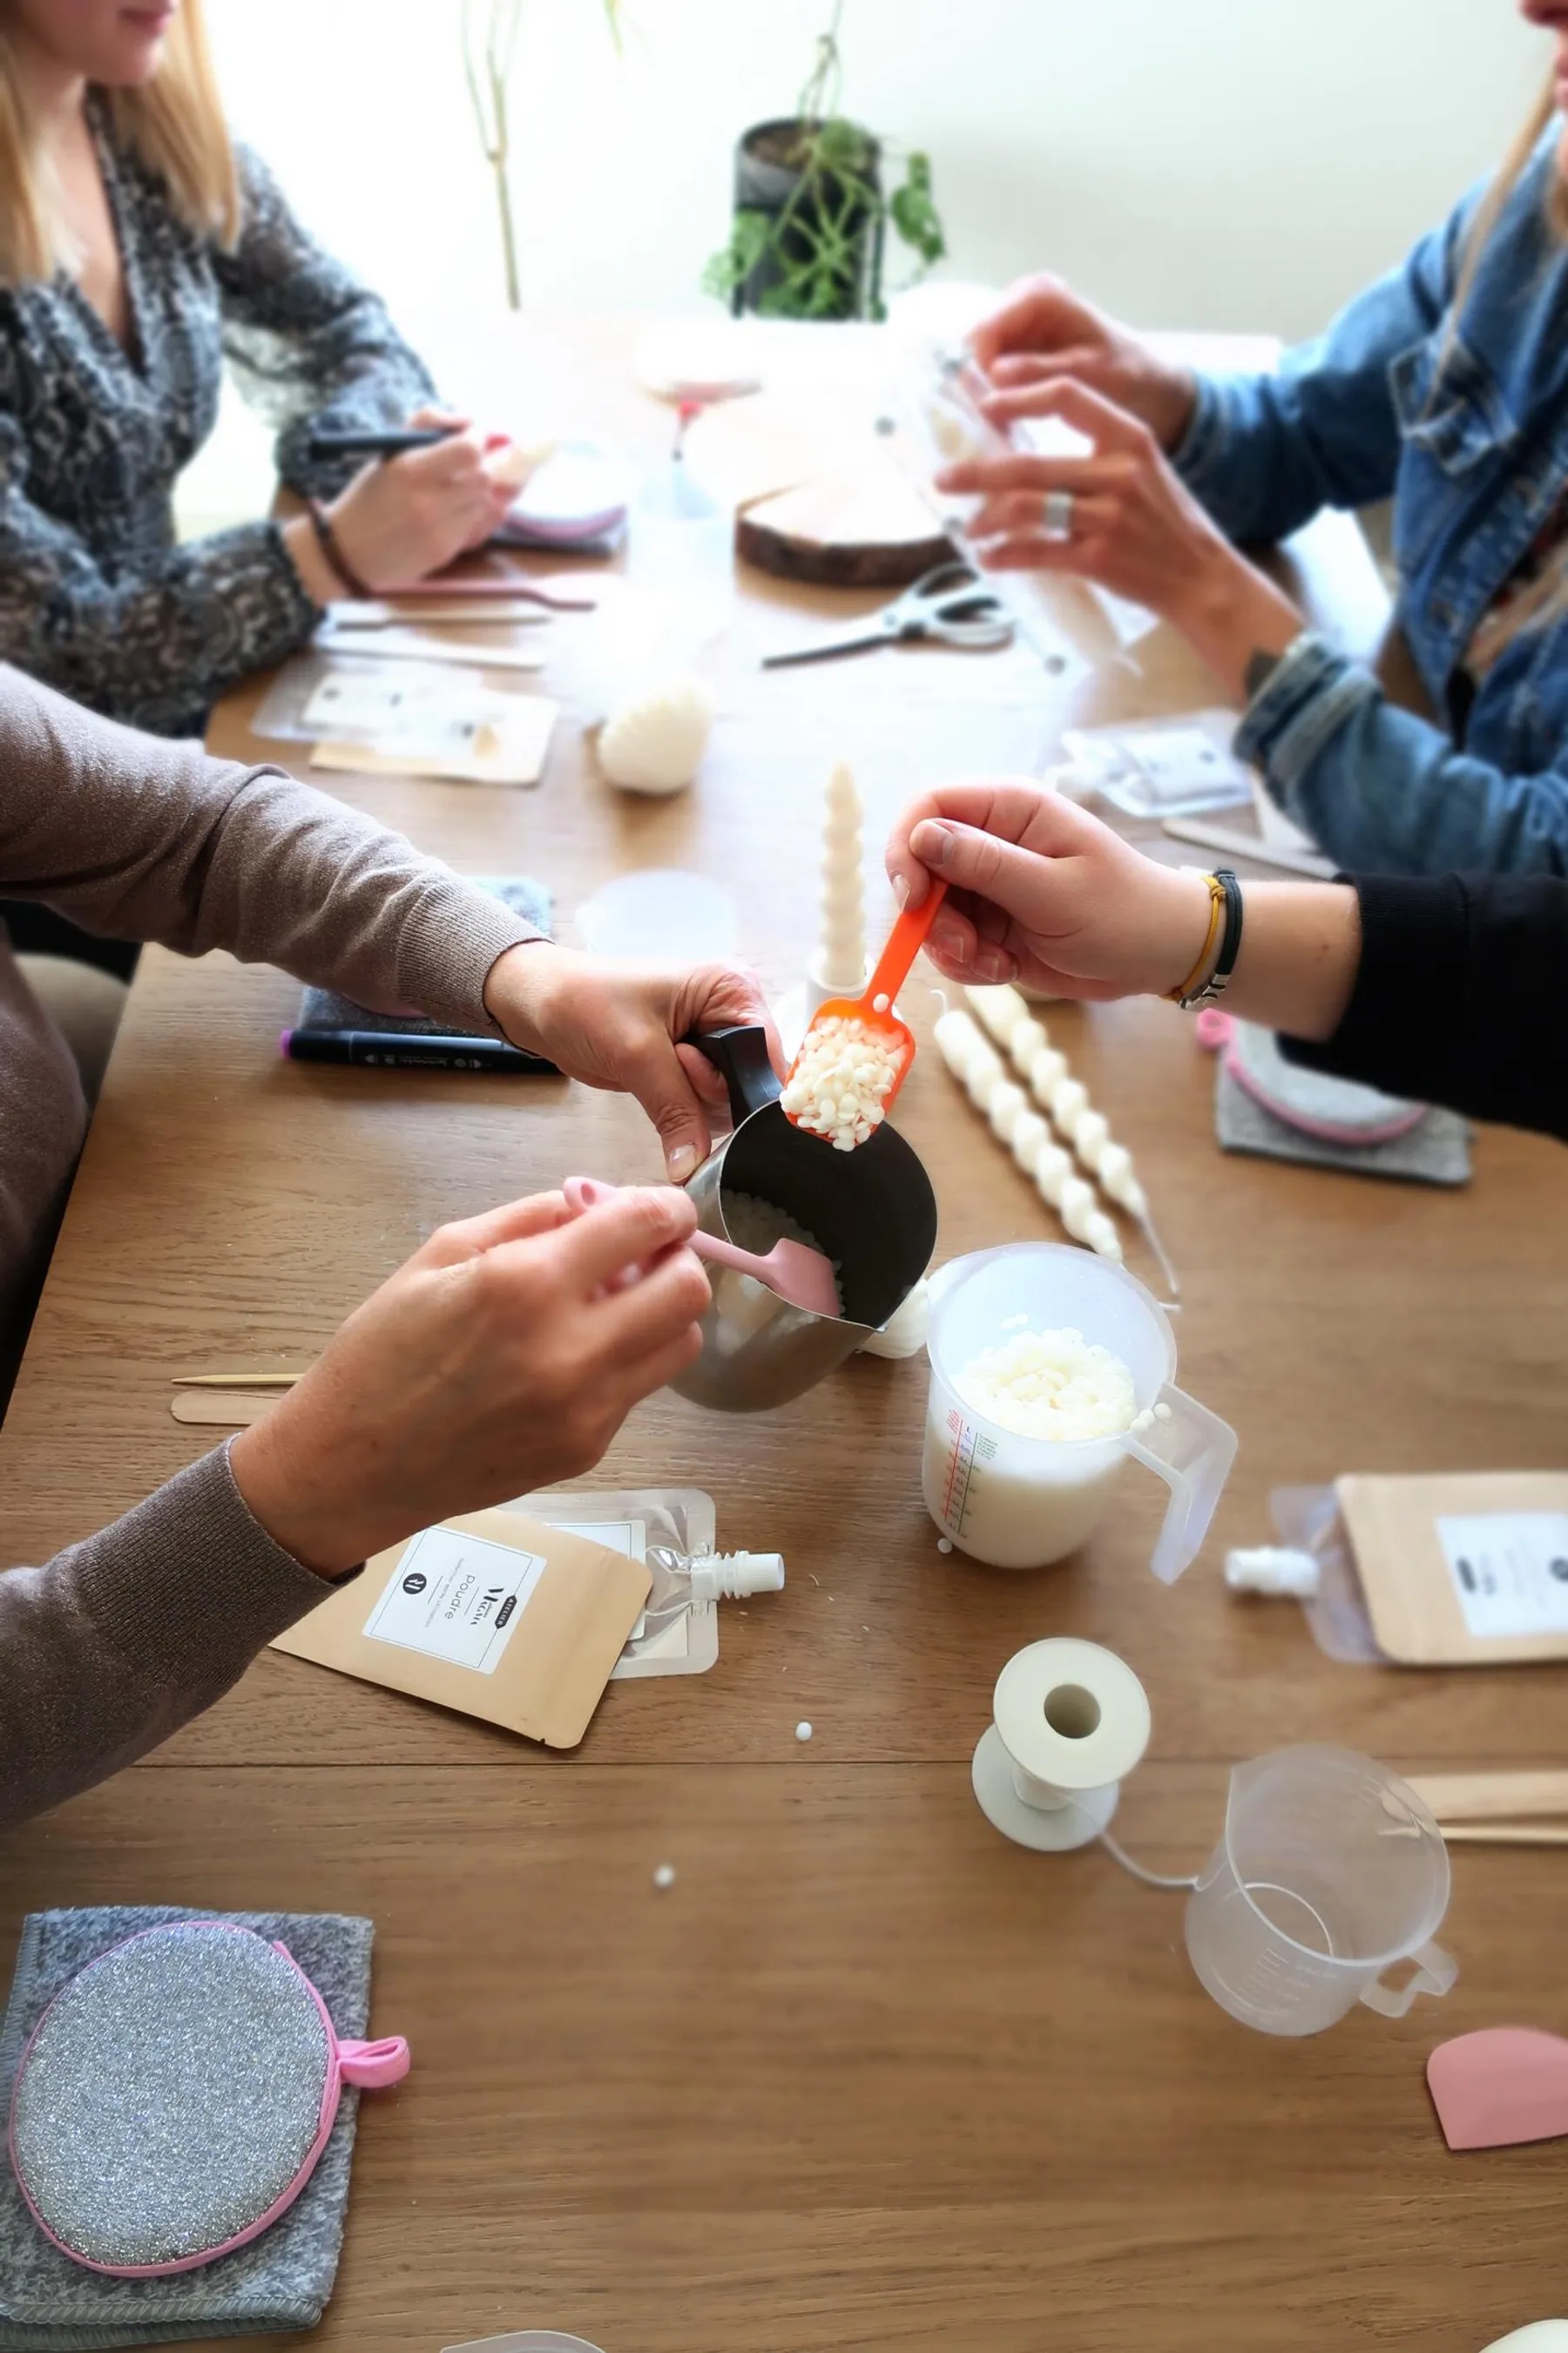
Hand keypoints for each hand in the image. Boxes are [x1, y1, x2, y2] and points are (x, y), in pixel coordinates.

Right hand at [229, 1186, 709, 1575]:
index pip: (648, 1225)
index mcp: (526, 1284)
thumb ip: (533, 1219)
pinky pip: (639, 1388)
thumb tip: (597, 1201)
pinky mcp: (588, 1450)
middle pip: (689, 1289)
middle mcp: (570, 1348)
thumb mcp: (443, 1253)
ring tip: (608, 1306)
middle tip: (637, 1257)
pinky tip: (571, 1356)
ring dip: (661, 1313)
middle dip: (675, 1260)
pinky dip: (624, 1360)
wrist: (350, 1467)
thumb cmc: (382, 1352)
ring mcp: (586, 1408)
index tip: (660, 1208)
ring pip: (681, 1343)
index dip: (667, 1207)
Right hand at [326, 407, 516, 590]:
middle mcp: (427, 502)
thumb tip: (470, 420)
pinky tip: (459, 510)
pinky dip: (476, 514)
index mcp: (410, 470)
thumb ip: (430, 423)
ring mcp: (439, 531)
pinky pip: (481, 526)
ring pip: (487, 502)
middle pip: (485, 477)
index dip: (479, 439)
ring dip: (480, 491)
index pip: (469, 451)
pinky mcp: (445, 552)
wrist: (349, 551)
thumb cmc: (372, 494)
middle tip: (470, 464)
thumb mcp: (390, 449)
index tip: (473, 436)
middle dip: (483, 465)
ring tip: (460, 489)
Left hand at [483, 944, 779, 1181]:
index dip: (747, 1090)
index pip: (769, 1056)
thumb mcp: (636, 1054)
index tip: (706, 1098)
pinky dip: (682, 1113)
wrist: (540, 1005)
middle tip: (670, 1072)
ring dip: (692, 1107)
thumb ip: (676, 1111)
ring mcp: (712, 1044)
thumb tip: (695, 1167)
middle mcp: (732, 1015)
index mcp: (733, 991)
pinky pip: (703, 1108)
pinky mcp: (690, 1068)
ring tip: (652, 1072)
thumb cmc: (584, 1003)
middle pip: (751, 1085)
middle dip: (709, 1096)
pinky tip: (654, 1089)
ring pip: (727, 1104)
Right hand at [886, 779, 1214, 999]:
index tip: (915, 900)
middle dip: (933, 916)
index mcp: (1010, 811)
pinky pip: (953, 944)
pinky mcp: (992, 924)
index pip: (929, 808)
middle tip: (966, 946)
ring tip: (998, 963)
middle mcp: (992, 843)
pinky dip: (970, 965)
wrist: (1160, 955)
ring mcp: (990, 886)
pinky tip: (1008, 969)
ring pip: (932, 914)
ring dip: (953, 947)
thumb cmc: (1122, 912)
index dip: (907, 849)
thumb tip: (921, 836)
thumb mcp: (1053, 890)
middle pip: (921, 867)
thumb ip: (985, 864)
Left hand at [935, 378, 1302, 698]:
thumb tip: (1025, 452)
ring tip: (969, 528)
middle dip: (977, 473)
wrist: (1200, 576)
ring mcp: (1108, 516)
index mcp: (1129, 438)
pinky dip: (1005, 556)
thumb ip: (1096, 451)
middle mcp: (1118, 471)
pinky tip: (989, 558)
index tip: (985, 406)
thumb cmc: (1165, 522)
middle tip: (945, 478)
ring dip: (987, 519)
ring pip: (1026, 508)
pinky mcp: (1098, 558)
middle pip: (1029, 464)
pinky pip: (1036, 552)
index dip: (1021, 396)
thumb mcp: (1144, 468)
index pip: (1068, 396)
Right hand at [968, 273, 1196, 451]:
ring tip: (1000, 433)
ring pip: (976, 365)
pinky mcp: (1012, 350)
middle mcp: (1019, 301)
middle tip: (992, 430)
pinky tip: (1007, 427)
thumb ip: (1041, 372)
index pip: (985, 331)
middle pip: (974, 347)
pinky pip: (987, 376)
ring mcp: (1014, 325)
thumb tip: (995, 375)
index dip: (978, 372)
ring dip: (985, 398)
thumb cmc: (1126, 373)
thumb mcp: (1089, 374)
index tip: (987, 413)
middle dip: (979, 387)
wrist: (1146, 385)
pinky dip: (994, 401)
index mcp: (1039, 296)